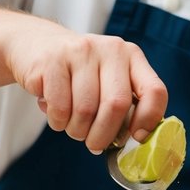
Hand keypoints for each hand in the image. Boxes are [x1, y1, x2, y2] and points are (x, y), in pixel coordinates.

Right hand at [5, 18, 167, 152]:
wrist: (35, 45)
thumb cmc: (78, 75)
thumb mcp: (107, 79)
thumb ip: (124, 104)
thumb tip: (133, 140)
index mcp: (131, 56)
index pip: (154, 91)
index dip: (148, 120)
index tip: (135, 137)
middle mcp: (110, 49)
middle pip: (117, 105)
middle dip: (104, 135)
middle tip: (94, 145)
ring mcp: (81, 51)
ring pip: (86, 110)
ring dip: (77, 130)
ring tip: (72, 126)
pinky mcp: (52, 60)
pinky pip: (60, 108)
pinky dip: (58, 123)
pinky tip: (56, 115)